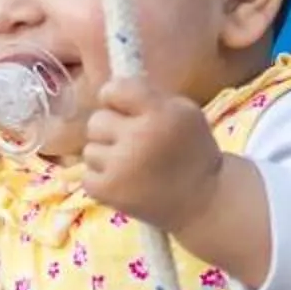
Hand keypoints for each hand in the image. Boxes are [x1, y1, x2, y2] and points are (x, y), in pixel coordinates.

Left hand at [82, 78, 224, 230]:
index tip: (124, 108)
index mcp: (159, 113)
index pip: (114, 89)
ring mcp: (119, 167)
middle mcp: (137, 137)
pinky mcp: (107, 192)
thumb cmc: (194, 152)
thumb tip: (111, 87)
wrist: (204, 202)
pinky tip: (124, 182)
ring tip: (131, 166)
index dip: (115, 97)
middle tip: (132, 142)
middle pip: (96, 120)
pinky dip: (102, 180)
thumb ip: (149, 96)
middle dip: (111, 129)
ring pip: (90, 149)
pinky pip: (86, 175)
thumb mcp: (185, 112)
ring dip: (106, 156)